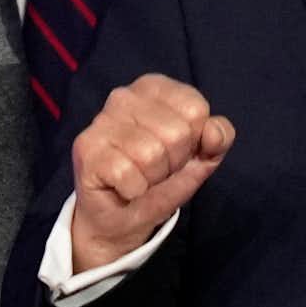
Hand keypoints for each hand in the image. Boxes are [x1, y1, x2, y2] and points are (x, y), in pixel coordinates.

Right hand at [70, 74, 233, 272]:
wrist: (122, 218)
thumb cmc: (160, 179)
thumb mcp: (201, 157)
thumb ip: (219, 138)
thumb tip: (213, 132)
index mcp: (154, 88)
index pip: (195, 109)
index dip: (194, 140)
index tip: (177, 151)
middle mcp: (124, 96)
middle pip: (176, 132)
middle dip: (173, 162)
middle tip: (156, 170)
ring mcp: (101, 121)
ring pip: (151, 154)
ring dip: (152, 178)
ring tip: (140, 177)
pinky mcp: (86, 148)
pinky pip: (128, 174)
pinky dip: (134, 190)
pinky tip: (124, 186)